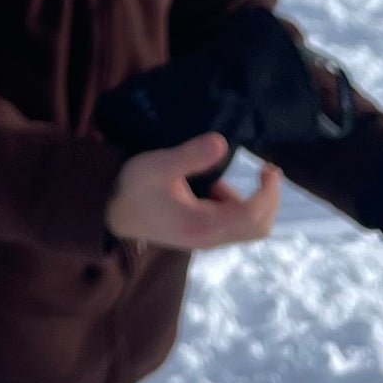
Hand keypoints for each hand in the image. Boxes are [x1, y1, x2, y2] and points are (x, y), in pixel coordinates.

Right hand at [105, 135, 281, 250]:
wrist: (113, 213)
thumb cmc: (134, 188)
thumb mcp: (159, 165)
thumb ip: (191, 155)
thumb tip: (222, 143)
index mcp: (203, 224)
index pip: (252, 216)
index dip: (268, 193)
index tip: (268, 168)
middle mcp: (209, 237)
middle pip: (258, 228)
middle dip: (269, 199)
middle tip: (266, 171)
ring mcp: (206, 238)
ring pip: (247, 227)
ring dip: (251, 201)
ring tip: (227, 176)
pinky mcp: (201, 234)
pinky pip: (233, 224)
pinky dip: (236, 204)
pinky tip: (213, 186)